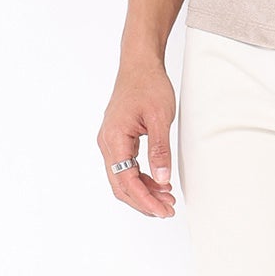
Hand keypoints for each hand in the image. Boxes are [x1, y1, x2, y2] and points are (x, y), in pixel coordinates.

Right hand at [98, 60, 177, 217]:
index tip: (163, 211)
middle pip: (120, 185)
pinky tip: (159, 183)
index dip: (145, 200)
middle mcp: (107, 143)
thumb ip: (160, 151)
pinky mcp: (117, 139)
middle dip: (144, 201)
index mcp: (114, 139)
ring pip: (122, 178)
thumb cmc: (148, 85)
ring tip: (167, 198)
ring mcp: (110, 142)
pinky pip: (125, 167)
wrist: (139, 64)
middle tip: (168, 210)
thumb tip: (162, 180)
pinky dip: (141, 179)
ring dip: (143, 192)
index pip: (126, 181)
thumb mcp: (160, 118)